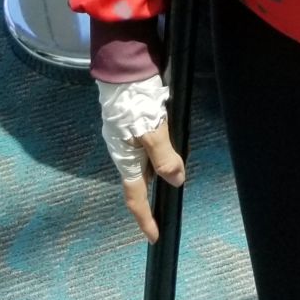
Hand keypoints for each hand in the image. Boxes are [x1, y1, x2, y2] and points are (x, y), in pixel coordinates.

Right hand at [97, 76, 186, 244]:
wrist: (123, 62)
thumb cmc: (135, 97)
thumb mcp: (153, 129)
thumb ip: (164, 156)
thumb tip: (176, 182)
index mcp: (124, 156)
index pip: (134, 195)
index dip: (144, 218)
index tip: (154, 237)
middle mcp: (124, 149)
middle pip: (139, 180)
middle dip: (152, 196)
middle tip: (167, 210)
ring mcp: (128, 134)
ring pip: (144, 162)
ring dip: (158, 172)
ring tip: (174, 178)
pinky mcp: (134, 120)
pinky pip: (147, 146)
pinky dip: (159, 154)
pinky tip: (169, 148)